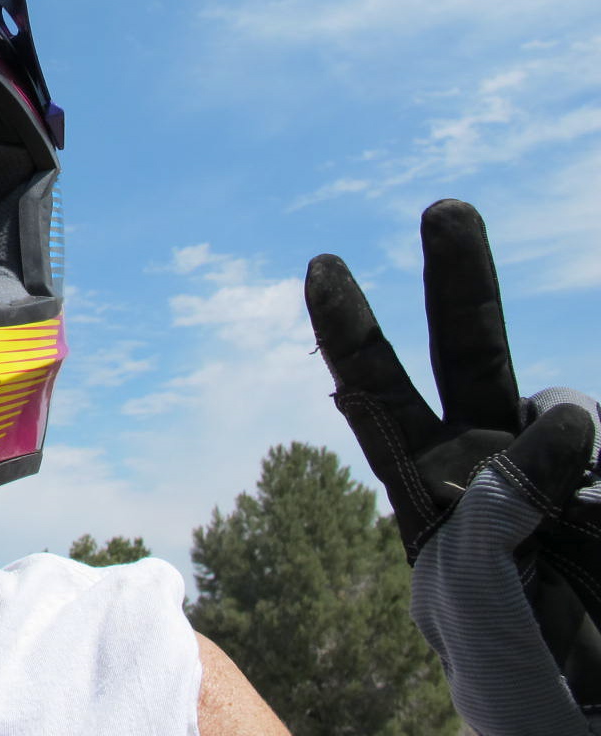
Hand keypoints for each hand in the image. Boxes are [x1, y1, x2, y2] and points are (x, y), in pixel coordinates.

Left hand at [305, 199, 600, 733]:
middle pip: (466, 355)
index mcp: (428, 492)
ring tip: (582, 508)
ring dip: (568, 431)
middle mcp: (488, 468)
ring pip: (560, 406)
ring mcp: (559, 475)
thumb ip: (495, 515)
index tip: (321, 265)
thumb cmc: (513, 677)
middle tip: (443, 210)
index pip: (375, 398)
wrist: (585, 720)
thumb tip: (554, 421)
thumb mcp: (476, 603)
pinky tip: (597, 512)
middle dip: (458, 282)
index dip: (349, 332)